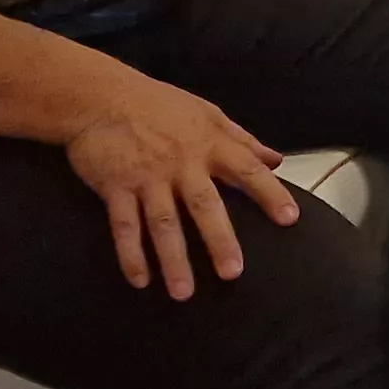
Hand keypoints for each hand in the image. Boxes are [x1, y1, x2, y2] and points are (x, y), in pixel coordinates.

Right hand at [63, 73, 296, 298]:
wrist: (100, 96)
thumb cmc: (159, 105)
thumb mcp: (207, 114)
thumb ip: (242, 140)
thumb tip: (276, 160)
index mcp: (208, 144)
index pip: (246, 168)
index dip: (269, 192)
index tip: (289, 219)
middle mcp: (181, 163)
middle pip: (204, 204)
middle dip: (219, 239)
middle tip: (232, 273)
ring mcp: (147, 177)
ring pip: (163, 223)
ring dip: (173, 259)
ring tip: (184, 293)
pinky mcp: (116, 186)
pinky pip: (124, 225)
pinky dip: (131, 254)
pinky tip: (140, 281)